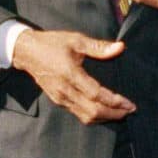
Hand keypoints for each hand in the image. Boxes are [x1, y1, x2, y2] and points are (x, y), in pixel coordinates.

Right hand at [12, 30, 134, 124]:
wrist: (27, 52)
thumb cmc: (52, 43)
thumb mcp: (76, 40)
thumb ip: (98, 47)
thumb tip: (120, 48)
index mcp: (70, 74)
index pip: (96, 94)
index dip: (115, 102)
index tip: (130, 104)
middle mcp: (65, 90)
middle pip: (93, 111)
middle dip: (113, 114)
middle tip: (129, 111)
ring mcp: (60, 98)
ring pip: (85, 116)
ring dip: (104, 118)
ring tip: (119, 113)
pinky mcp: (57, 100)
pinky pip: (78, 113)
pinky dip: (93, 116)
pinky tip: (103, 111)